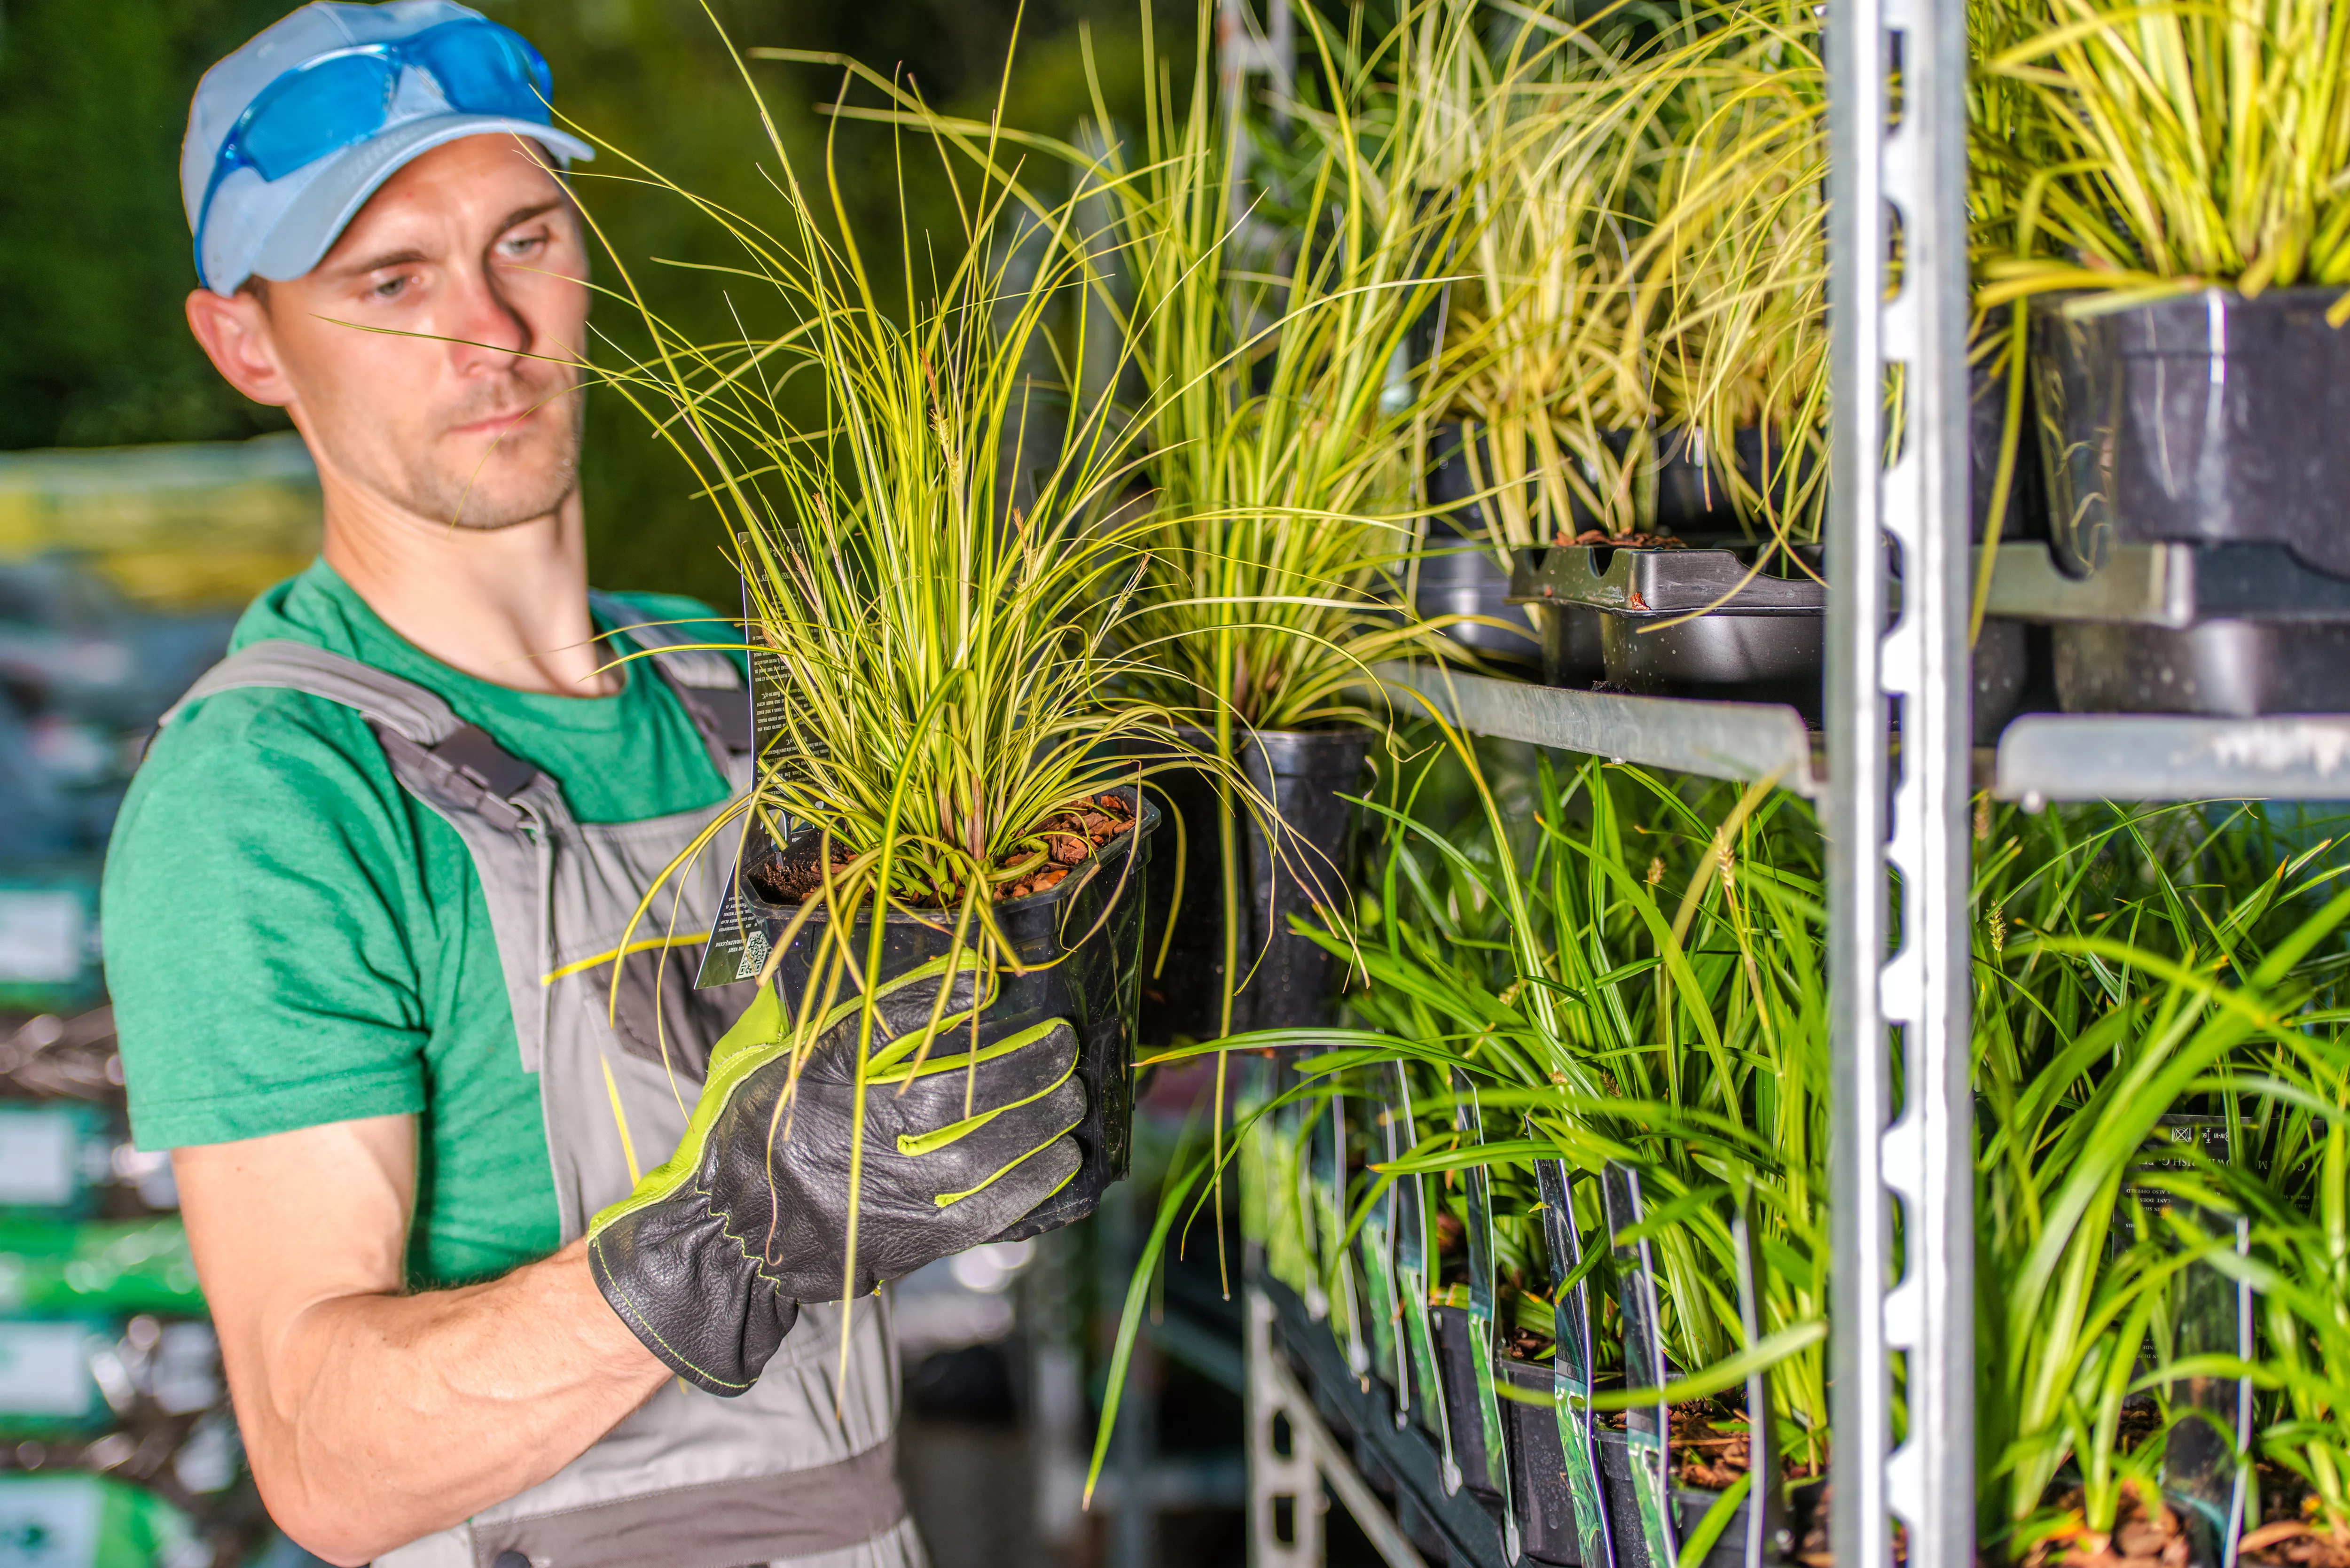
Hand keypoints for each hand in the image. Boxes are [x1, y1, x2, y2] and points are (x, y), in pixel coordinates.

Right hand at [585, 962, 1083, 1394]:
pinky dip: (1029, 1185)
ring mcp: (874, 1197)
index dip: (940, 1003)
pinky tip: (1063, 1159)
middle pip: (948, 1094)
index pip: (877, 1032)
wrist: (729, 1234)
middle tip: (1065, 1043)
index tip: (991, 978)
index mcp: (809, 1086)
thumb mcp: (779, 1059)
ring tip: (1074, 1096)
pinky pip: (979, 1213)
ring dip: (1036, 1122)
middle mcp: (843, 1139)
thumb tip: (934, 976)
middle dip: (1018, 1067)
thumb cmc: (760, 1130)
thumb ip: (844, 1022)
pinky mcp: (899, 1243)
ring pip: (974, 1154)